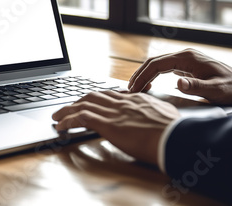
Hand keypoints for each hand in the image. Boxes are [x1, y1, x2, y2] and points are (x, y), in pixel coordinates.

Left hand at [52, 91, 179, 164]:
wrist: (174, 136)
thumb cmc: (174, 130)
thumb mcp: (167, 115)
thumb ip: (156, 113)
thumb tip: (159, 117)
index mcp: (135, 99)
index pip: (111, 94)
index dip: (97, 98)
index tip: (90, 101)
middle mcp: (121, 102)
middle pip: (93, 96)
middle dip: (78, 101)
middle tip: (69, 107)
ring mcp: (113, 112)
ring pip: (83, 105)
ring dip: (66, 110)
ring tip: (57, 117)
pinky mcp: (106, 124)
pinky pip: (81, 118)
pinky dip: (68, 121)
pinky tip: (60, 126)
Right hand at [128, 49, 231, 104]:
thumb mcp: (216, 90)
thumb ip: (196, 87)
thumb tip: (177, 83)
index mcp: (187, 58)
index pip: (156, 64)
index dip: (143, 76)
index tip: (134, 89)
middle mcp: (184, 55)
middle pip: (153, 62)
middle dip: (139, 75)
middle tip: (129, 89)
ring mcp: (185, 59)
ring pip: (157, 64)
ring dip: (144, 75)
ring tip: (135, 88)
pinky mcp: (186, 65)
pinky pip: (164, 68)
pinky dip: (153, 76)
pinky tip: (149, 85)